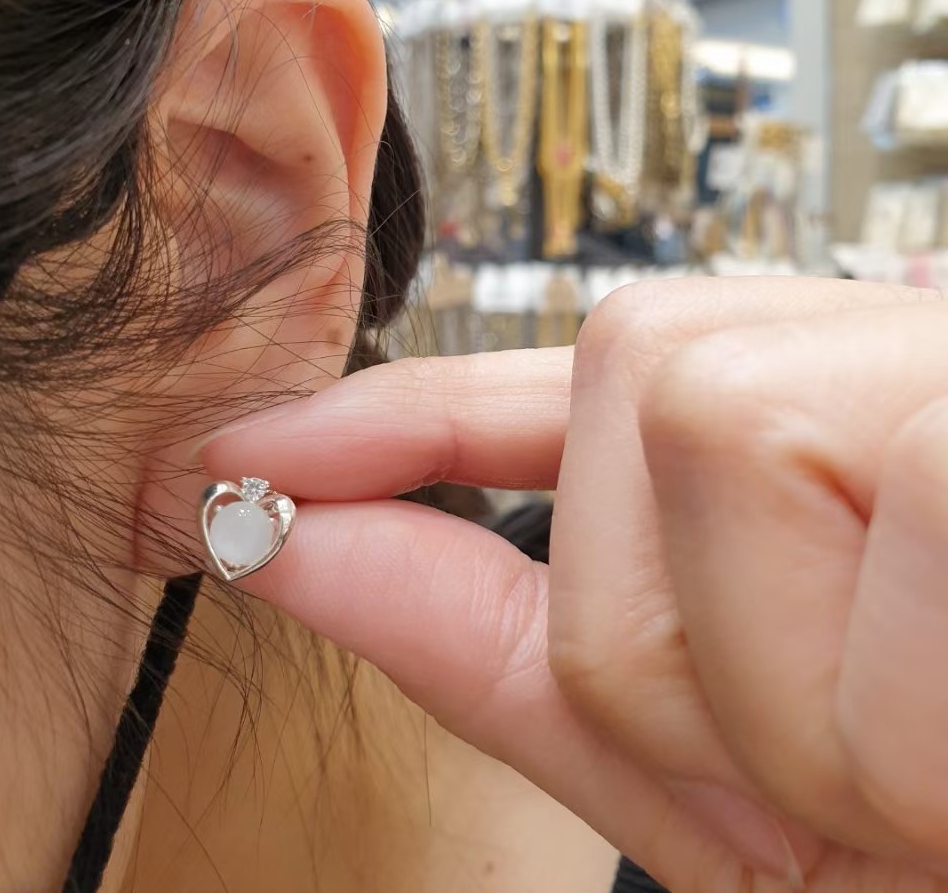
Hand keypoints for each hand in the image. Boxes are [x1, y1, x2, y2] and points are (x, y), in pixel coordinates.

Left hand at [203, 278, 947, 890]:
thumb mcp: (753, 771)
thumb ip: (516, 644)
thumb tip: (313, 536)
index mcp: (784, 437)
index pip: (521, 393)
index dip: (383, 422)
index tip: (246, 455)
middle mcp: (853, 353)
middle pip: (605, 470)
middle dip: (704, 662)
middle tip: (887, 726)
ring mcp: (919, 368)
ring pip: (680, 550)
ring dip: (813, 726)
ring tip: (945, 729)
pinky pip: (821, 629)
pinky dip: (899, 743)